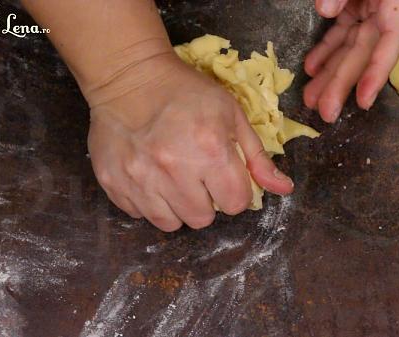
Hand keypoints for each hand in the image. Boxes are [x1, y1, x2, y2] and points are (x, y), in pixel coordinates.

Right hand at [86, 54, 293, 231]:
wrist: (129, 78)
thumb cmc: (186, 93)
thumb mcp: (231, 115)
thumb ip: (258, 157)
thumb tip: (285, 189)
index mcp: (210, 150)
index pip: (236, 203)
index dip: (234, 191)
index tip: (224, 176)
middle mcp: (174, 170)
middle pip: (202, 219)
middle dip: (206, 201)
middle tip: (196, 175)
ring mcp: (139, 179)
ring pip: (170, 224)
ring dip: (177, 206)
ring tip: (173, 178)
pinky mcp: (113, 183)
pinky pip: (140, 214)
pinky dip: (148, 202)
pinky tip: (150, 175)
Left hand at [304, 0, 398, 121]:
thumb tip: (326, 10)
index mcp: (395, 2)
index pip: (391, 42)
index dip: (377, 72)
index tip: (363, 100)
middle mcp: (385, 13)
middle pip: (365, 54)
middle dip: (343, 84)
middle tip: (327, 113)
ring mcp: (370, 12)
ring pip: (349, 49)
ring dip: (330, 75)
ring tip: (312, 100)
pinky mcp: (355, 9)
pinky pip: (340, 34)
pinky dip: (325, 52)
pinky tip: (312, 69)